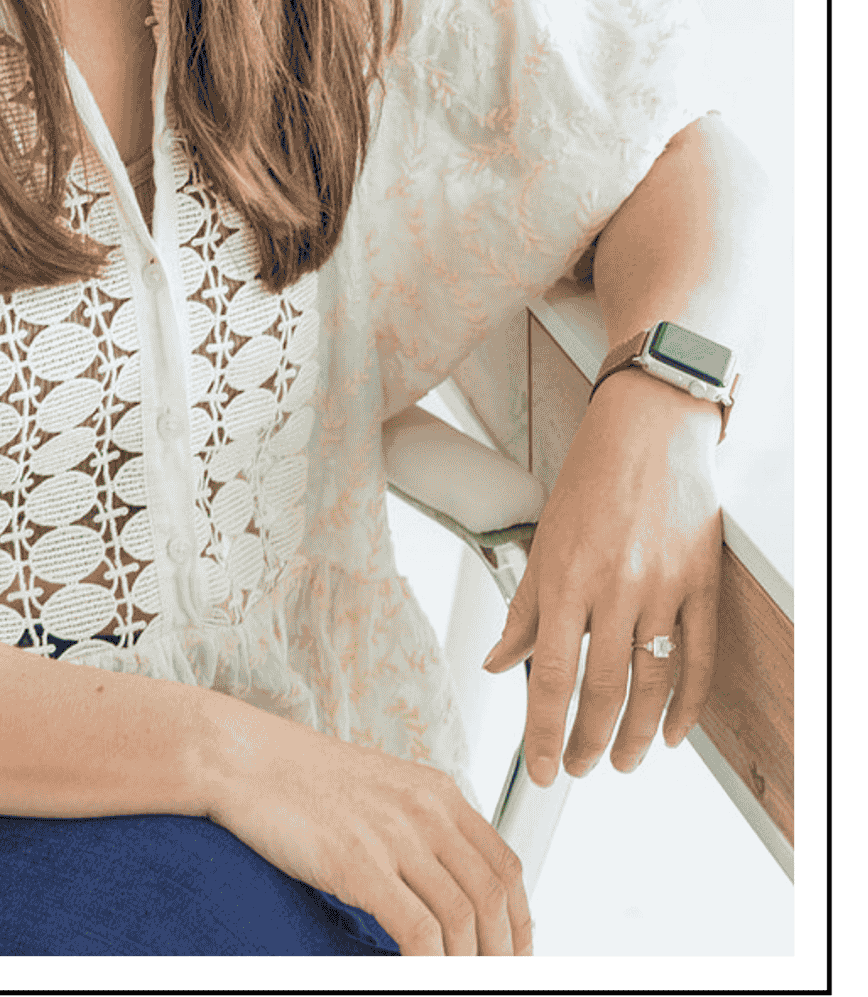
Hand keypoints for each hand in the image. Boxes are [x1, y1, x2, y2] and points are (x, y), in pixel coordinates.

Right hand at [203, 703, 531, 956]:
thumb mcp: (382, 790)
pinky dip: (428, 967)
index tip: (516, 955)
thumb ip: (422, 827)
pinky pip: (416, 932)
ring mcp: (393, 836)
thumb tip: (451, 885)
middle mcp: (426, 811)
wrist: (244, 757)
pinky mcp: (358, 864)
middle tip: (495, 982)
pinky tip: (419, 977)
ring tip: (457, 987)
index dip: (521, 921)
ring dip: (468, 966)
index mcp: (437, 792)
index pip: (506, 866)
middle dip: (502, 954)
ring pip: (462, 920)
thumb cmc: (304, 780)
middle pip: (492, 898)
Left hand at [482, 368, 722, 784]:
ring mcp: (663, 587)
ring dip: (636, 736)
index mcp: (565, 576)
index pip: (550, 675)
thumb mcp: (544, 540)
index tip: (541, 770)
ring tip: (621, 762)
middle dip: (587, 742)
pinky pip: (698, 659)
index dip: (543, 731)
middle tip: (577, 768)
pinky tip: (674, 734)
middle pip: (603, 690)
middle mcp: (614, 587)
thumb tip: (496, 664)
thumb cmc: (590, 478)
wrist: (648, 427)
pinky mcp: (701, 583)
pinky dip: (688, 705)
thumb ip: (524, 609)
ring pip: (651, 684)